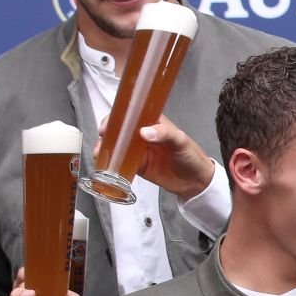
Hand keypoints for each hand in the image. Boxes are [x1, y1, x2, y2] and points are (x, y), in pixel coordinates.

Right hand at [95, 113, 213, 200]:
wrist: (196, 182)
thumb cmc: (191, 156)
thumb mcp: (181, 141)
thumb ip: (165, 134)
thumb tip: (144, 132)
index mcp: (154, 123)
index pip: (133, 114)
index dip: (119, 115)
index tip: (110, 122)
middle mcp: (144, 134)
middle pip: (121, 128)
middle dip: (108, 130)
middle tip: (102, 136)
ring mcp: (139, 150)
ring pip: (117, 145)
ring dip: (106, 146)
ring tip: (99, 151)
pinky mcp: (137, 166)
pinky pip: (120, 161)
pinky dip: (111, 161)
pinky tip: (104, 162)